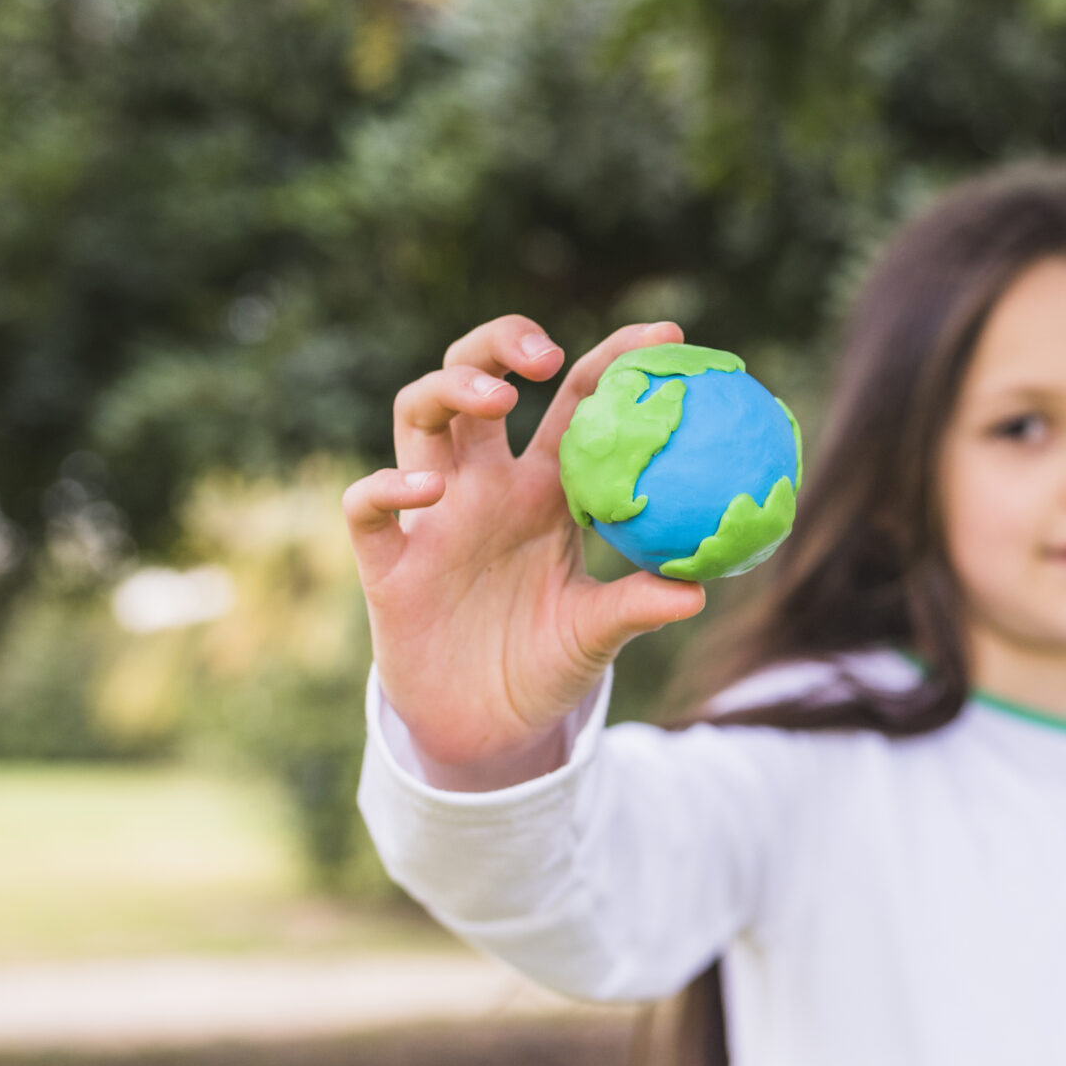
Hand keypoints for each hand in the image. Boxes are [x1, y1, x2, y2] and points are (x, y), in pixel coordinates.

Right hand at [342, 315, 707, 789]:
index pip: (575, 401)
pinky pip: (367, 506)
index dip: (612, 358)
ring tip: (497, 399)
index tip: (665, 335)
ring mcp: (432, 517)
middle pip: (475, 378)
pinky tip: (428, 490)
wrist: (486, 731)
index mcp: (545, 490)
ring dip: (450, 390)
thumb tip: (698, 590)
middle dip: (502, 344)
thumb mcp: (598, 636)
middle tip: (545, 357)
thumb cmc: (545, 666)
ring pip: (417, 416)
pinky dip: (389, 486)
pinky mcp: (388, 561)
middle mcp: (484, 487)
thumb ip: (638, 605)